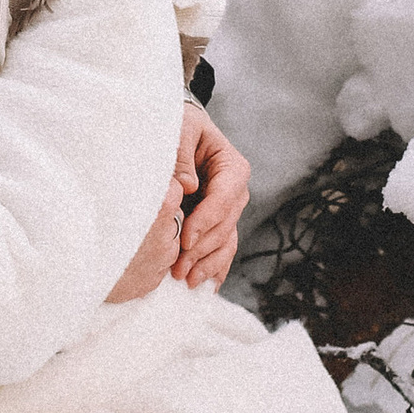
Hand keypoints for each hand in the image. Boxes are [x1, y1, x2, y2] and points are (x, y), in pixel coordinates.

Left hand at [172, 103, 248, 286]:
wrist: (178, 132)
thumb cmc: (179, 126)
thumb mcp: (180, 130)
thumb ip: (181, 155)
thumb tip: (188, 186)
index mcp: (232, 167)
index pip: (224, 198)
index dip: (206, 220)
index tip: (184, 238)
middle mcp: (235, 192)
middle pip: (225, 225)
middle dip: (202, 249)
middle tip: (178, 268)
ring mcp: (228, 211)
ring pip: (225, 242)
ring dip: (207, 263)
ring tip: (185, 281)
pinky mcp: (217, 224)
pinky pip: (221, 249)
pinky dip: (213, 267)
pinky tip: (203, 286)